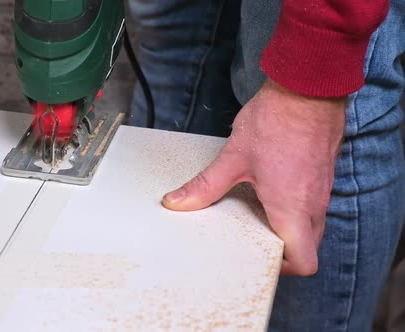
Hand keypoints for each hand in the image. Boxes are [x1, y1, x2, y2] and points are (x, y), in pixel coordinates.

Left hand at [162, 79, 345, 275]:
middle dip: (283, 250)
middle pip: (308, 247)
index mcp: (292, 208)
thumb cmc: (276, 120)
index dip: (284, 269)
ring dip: (289, 228)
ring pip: (311, 226)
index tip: (260, 258)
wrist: (307, 88)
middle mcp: (312, 204)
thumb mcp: (234, 158)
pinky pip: (313, 205)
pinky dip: (295, 208)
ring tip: (259, 215)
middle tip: (254, 239)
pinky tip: (271, 191)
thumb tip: (178, 202)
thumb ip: (205, 186)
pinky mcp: (322, 175)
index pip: (304, 261)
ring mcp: (322, 190)